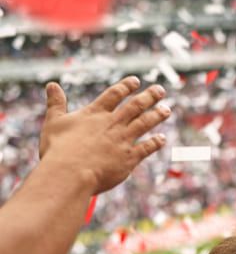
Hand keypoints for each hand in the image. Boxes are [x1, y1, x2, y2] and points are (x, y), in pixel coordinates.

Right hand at [40, 76, 170, 193]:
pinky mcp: (129, 158)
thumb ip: (56, 104)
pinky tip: (162, 139)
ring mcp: (123, 140)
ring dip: (157, 115)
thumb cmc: (58, 149)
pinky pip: (146, 148)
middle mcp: (113, 124)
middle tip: (160, 90)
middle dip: (149, 96)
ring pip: (145, 123)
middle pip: (135, 106)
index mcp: (95, 114)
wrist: (70, 173)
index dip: (126, 86)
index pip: (114, 94)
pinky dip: (155, 143)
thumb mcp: (54, 122)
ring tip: (167, 110)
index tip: (136, 81)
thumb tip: (51, 84)